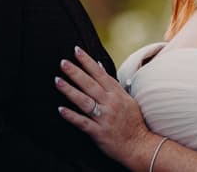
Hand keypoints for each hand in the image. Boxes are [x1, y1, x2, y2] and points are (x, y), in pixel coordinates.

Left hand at [56, 46, 154, 167]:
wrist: (139, 145)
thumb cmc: (132, 121)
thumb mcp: (126, 98)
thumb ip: (111, 83)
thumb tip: (99, 66)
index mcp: (117, 94)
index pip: (100, 74)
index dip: (88, 62)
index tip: (76, 51)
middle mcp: (110, 103)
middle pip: (90, 85)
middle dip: (76, 72)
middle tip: (63, 62)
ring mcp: (104, 117)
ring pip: (84, 101)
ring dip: (70, 90)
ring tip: (57, 81)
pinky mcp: (98, 132)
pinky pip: (83, 122)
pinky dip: (72, 116)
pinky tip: (60, 109)